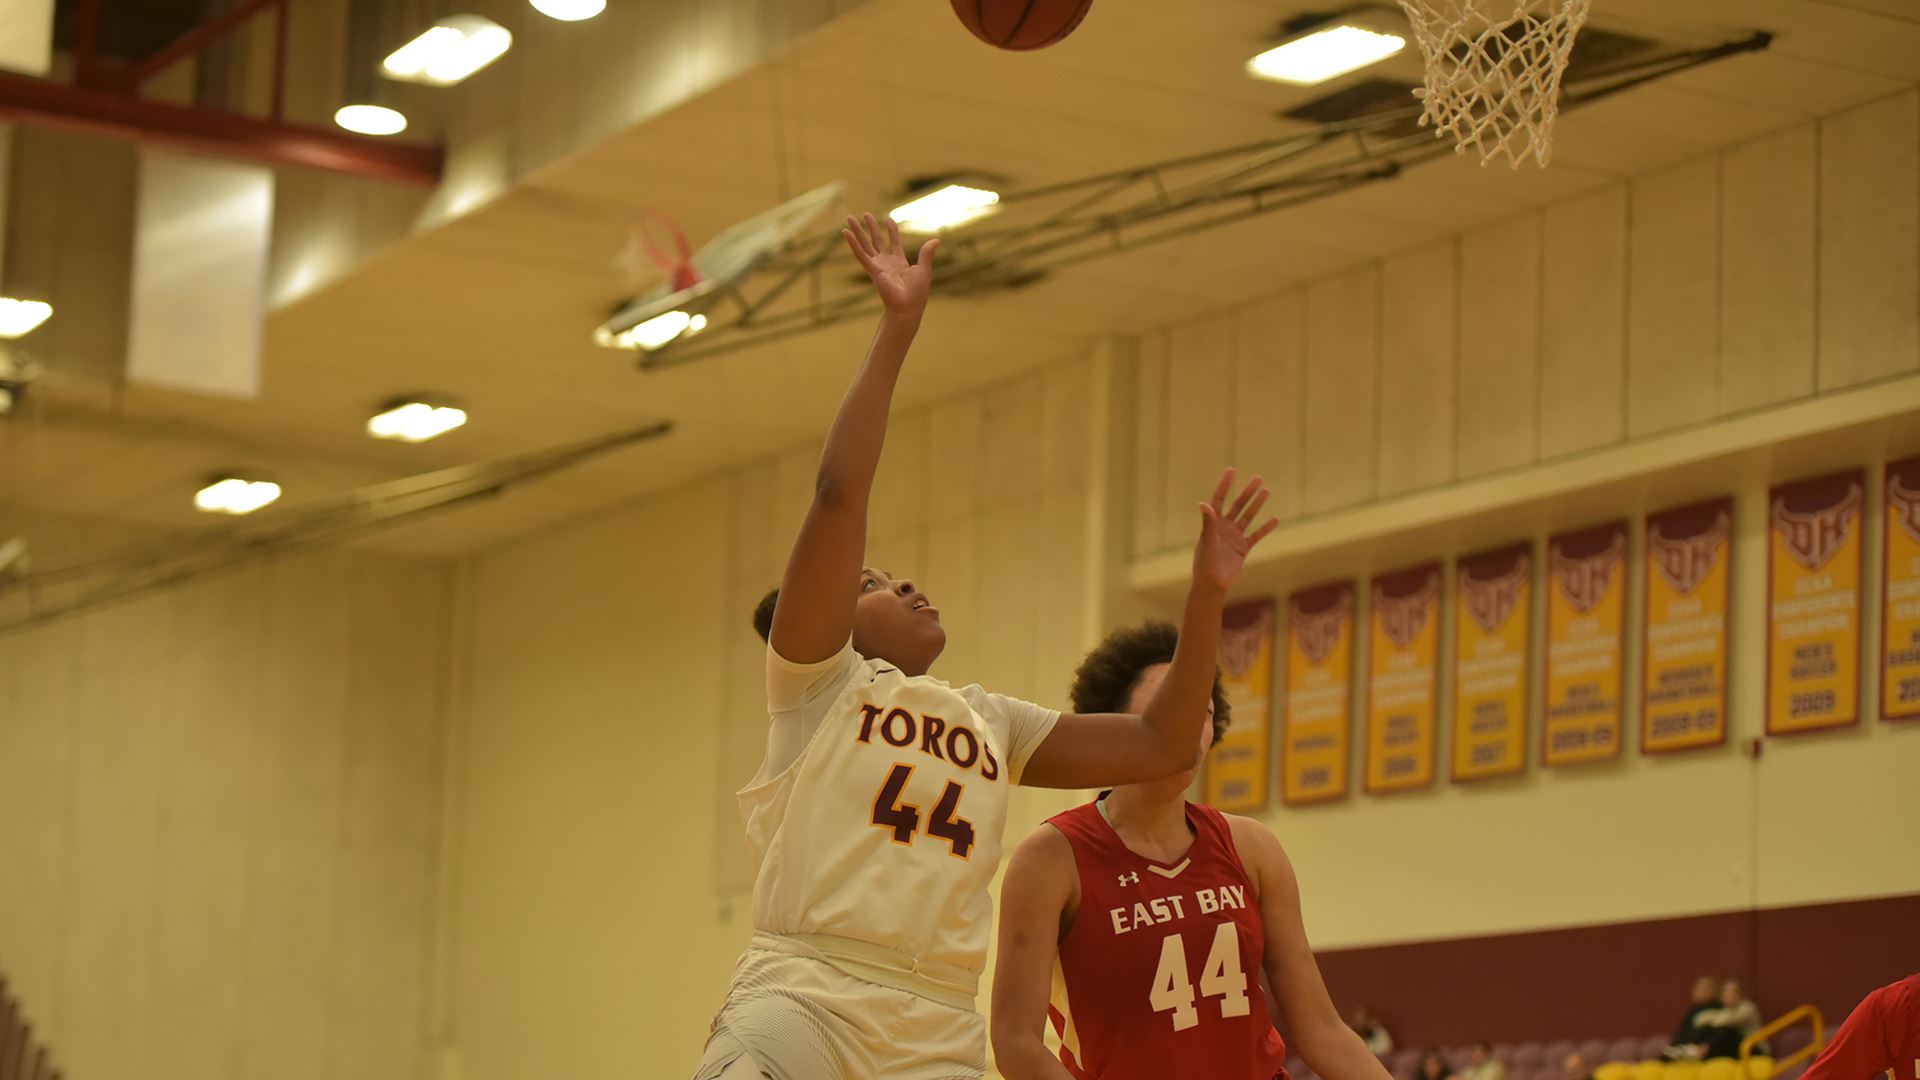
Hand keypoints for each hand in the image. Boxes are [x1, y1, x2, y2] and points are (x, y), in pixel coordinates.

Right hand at [843, 212, 938, 315]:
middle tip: (865, 214)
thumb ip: (926, 253)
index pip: (893, 242)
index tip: (888, 219)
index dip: (891, 230)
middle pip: (876, 241)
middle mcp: (886, 263)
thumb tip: (936, 239)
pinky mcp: (872, 270)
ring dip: (857, 231)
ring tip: (849, 218)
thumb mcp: (924, 269)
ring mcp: (877, 266)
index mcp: (899, 262)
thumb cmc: (917, 293)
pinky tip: (845, 233)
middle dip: (871, 227)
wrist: (908, 307)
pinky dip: (852, 243)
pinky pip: (860, 254)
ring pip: (865, 245)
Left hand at [1193, 468, 1276, 591]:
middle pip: (1238, 505)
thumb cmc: (1204, 563)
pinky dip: (1265, 528)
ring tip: (1267, 490)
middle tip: (1258, 478)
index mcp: (1213, 523)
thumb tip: (1203, 504)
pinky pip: (1256, 535)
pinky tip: (1275, 519)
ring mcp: (1234, 537)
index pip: (1219, 499)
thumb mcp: (1207, 540)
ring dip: (1257, 505)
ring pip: (1248, 517)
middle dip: (1247, 492)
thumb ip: (1208, 522)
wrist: (1212, 584)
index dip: (1224, 485)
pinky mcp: (1243, 548)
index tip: (1231, 470)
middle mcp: (1224, 527)